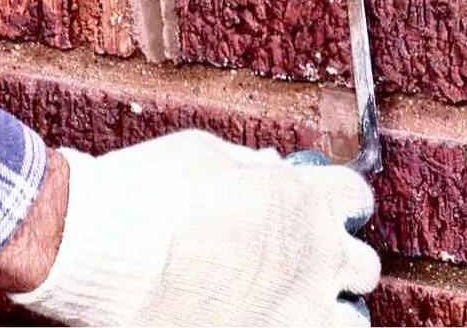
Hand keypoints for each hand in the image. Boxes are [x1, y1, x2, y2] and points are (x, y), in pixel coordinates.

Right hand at [9, 131, 378, 325]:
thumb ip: (250, 168)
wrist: (103, 253)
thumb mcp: (206, 156)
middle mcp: (313, 257)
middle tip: (305, 258)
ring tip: (292, 303)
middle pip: (363, 265)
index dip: (337, 200)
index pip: (355, 198)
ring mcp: (293, 311)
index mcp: (303, 200)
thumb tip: (263, 172)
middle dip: (337, 259)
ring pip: (349, 320)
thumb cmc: (148, 197)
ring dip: (326, 308)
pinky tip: (260, 318)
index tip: (322, 205)